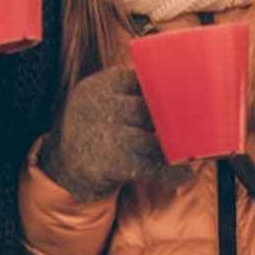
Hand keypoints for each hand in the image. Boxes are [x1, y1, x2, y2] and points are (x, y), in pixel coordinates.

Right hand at [37, 66, 191, 200]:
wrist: (63, 166)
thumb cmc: (94, 128)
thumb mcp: (100, 100)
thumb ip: (127, 91)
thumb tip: (175, 85)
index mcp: (98, 87)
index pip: (138, 79)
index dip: (162, 89)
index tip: (183, 95)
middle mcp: (99, 107)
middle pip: (147, 109)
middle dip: (170, 120)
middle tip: (191, 125)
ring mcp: (104, 136)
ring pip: (151, 139)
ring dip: (174, 148)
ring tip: (191, 151)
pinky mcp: (111, 164)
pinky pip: (150, 167)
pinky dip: (171, 173)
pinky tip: (183, 175)